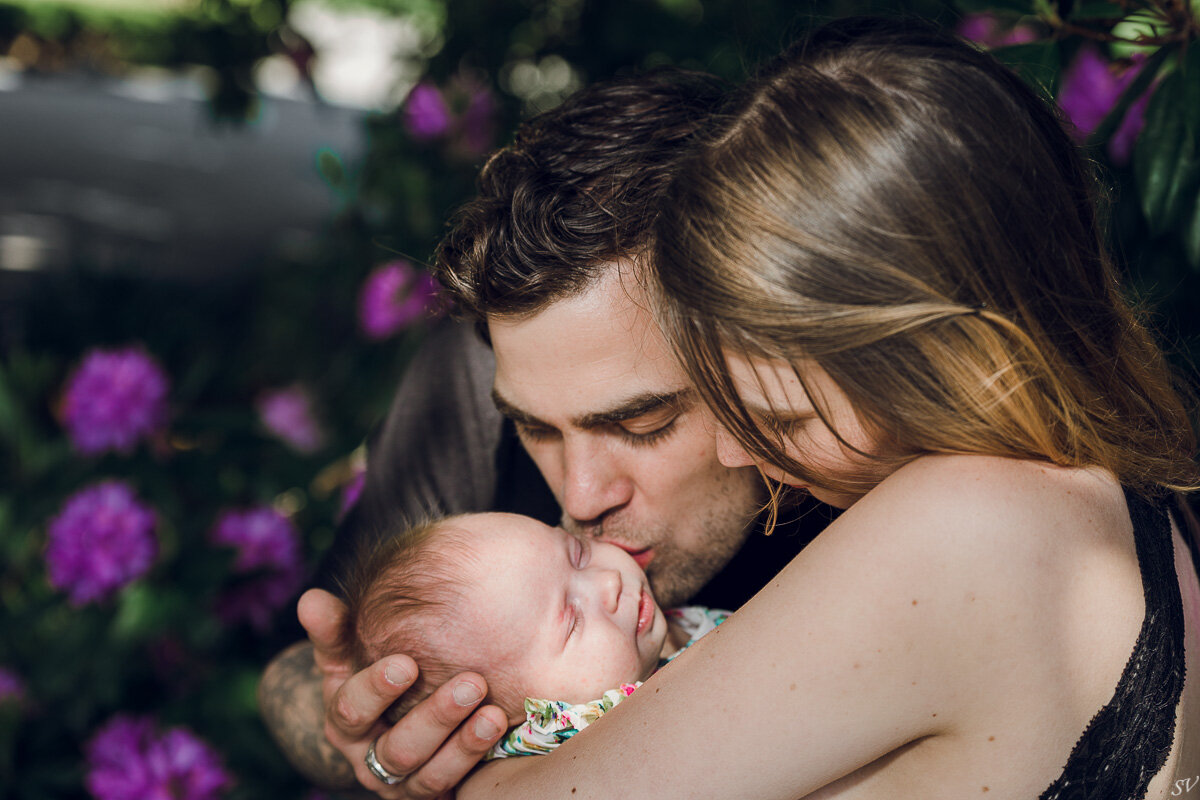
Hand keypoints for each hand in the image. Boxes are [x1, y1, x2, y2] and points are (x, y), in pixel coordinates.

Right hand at [297, 588, 508, 798]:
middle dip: (435, 717)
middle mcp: (369, 758)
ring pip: (429, 774)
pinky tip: (498, 731)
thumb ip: (335, 628)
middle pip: (398, 748)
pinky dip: (477, 760)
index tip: (407, 663)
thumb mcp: (349, 651)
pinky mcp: (432, 793)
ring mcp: (402, 783)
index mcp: (344, 721)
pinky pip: (454, 786)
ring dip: (464, 745)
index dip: (376, 688)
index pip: (352, 710)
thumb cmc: (373, 672)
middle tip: (471, 684)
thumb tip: (311, 601)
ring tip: (493, 714)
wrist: (395, 717)